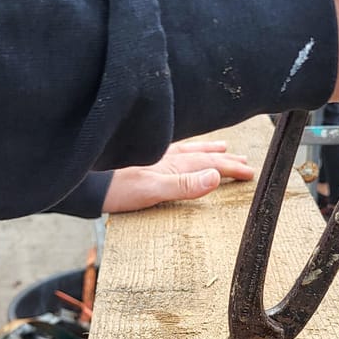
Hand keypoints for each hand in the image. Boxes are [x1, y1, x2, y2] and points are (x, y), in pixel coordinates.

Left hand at [102, 140, 254, 213]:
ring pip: (190, 150)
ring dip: (208, 150)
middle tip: (245, 162)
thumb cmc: (118, 190)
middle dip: (226, 159)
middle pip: (204, 155)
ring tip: (223, 147)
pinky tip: (182, 149)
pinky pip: (174, 150)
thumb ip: (184, 185)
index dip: (231, 168)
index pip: (211, 163)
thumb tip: (215, 176)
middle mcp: (167, 156)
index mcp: (174, 163)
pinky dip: (186, 149)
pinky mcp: (144, 158)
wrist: (88, 185)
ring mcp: (156, 155)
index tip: (250, 172)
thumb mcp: (153, 191)